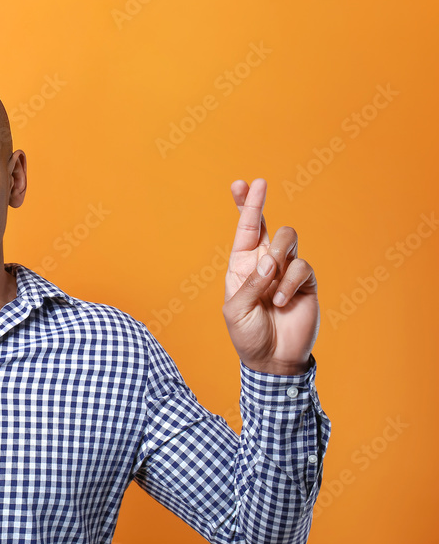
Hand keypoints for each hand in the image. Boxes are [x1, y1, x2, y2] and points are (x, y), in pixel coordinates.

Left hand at [222, 179, 317, 375]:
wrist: (273, 360)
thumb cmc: (248, 335)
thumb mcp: (237, 311)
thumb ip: (250, 284)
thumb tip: (269, 262)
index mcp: (242, 266)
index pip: (245, 230)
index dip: (244, 205)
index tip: (242, 183)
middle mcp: (264, 264)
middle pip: (267, 224)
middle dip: (259, 203)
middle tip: (259, 185)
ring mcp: (287, 272)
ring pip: (287, 238)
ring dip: (277, 254)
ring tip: (269, 278)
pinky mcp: (306, 282)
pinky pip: (301, 266)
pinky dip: (289, 282)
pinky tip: (282, 301)